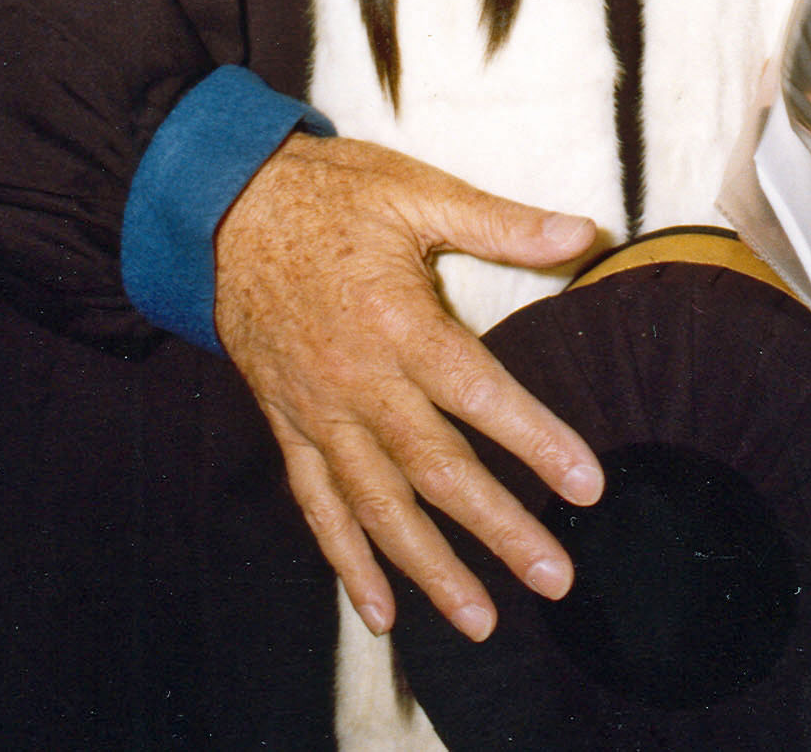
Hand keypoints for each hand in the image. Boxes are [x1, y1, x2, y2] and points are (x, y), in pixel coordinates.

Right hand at [213, 133, 602, 641]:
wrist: (224, 208)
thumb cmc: (330, 195)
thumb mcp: (416, 192)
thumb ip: (500, 223)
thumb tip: (582, 229)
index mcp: (397, 320)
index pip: (478, 393)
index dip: (536, 440)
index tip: (587, 486)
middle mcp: (357, 380)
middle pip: (436, 468)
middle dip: (499, 528)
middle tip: (555, 576)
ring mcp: (318, 412)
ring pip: (379, 505)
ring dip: (431, 567)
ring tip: (482, 619)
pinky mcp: (288, 426)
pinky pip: (317, 505)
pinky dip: (347, 561)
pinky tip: (380, 611)